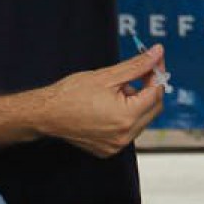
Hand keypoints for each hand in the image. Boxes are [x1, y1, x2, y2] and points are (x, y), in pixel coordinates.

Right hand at [35, 46, 167, 156]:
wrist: (46, 114)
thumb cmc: (71, 94)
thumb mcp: (108, 76)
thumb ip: (137, 65)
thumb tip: (157, 53)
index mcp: (126, 117)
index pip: (156, 93)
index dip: (157, 74)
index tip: (155, 60)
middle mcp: (124, 136)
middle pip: (153, 108)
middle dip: (150, 88)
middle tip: (141, 71)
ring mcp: (116, 146)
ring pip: (142, 120)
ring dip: (138, 103)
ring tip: (117, 91)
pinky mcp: (108, 150)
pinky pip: (128, 130)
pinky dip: (127, 116)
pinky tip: (110, 105)